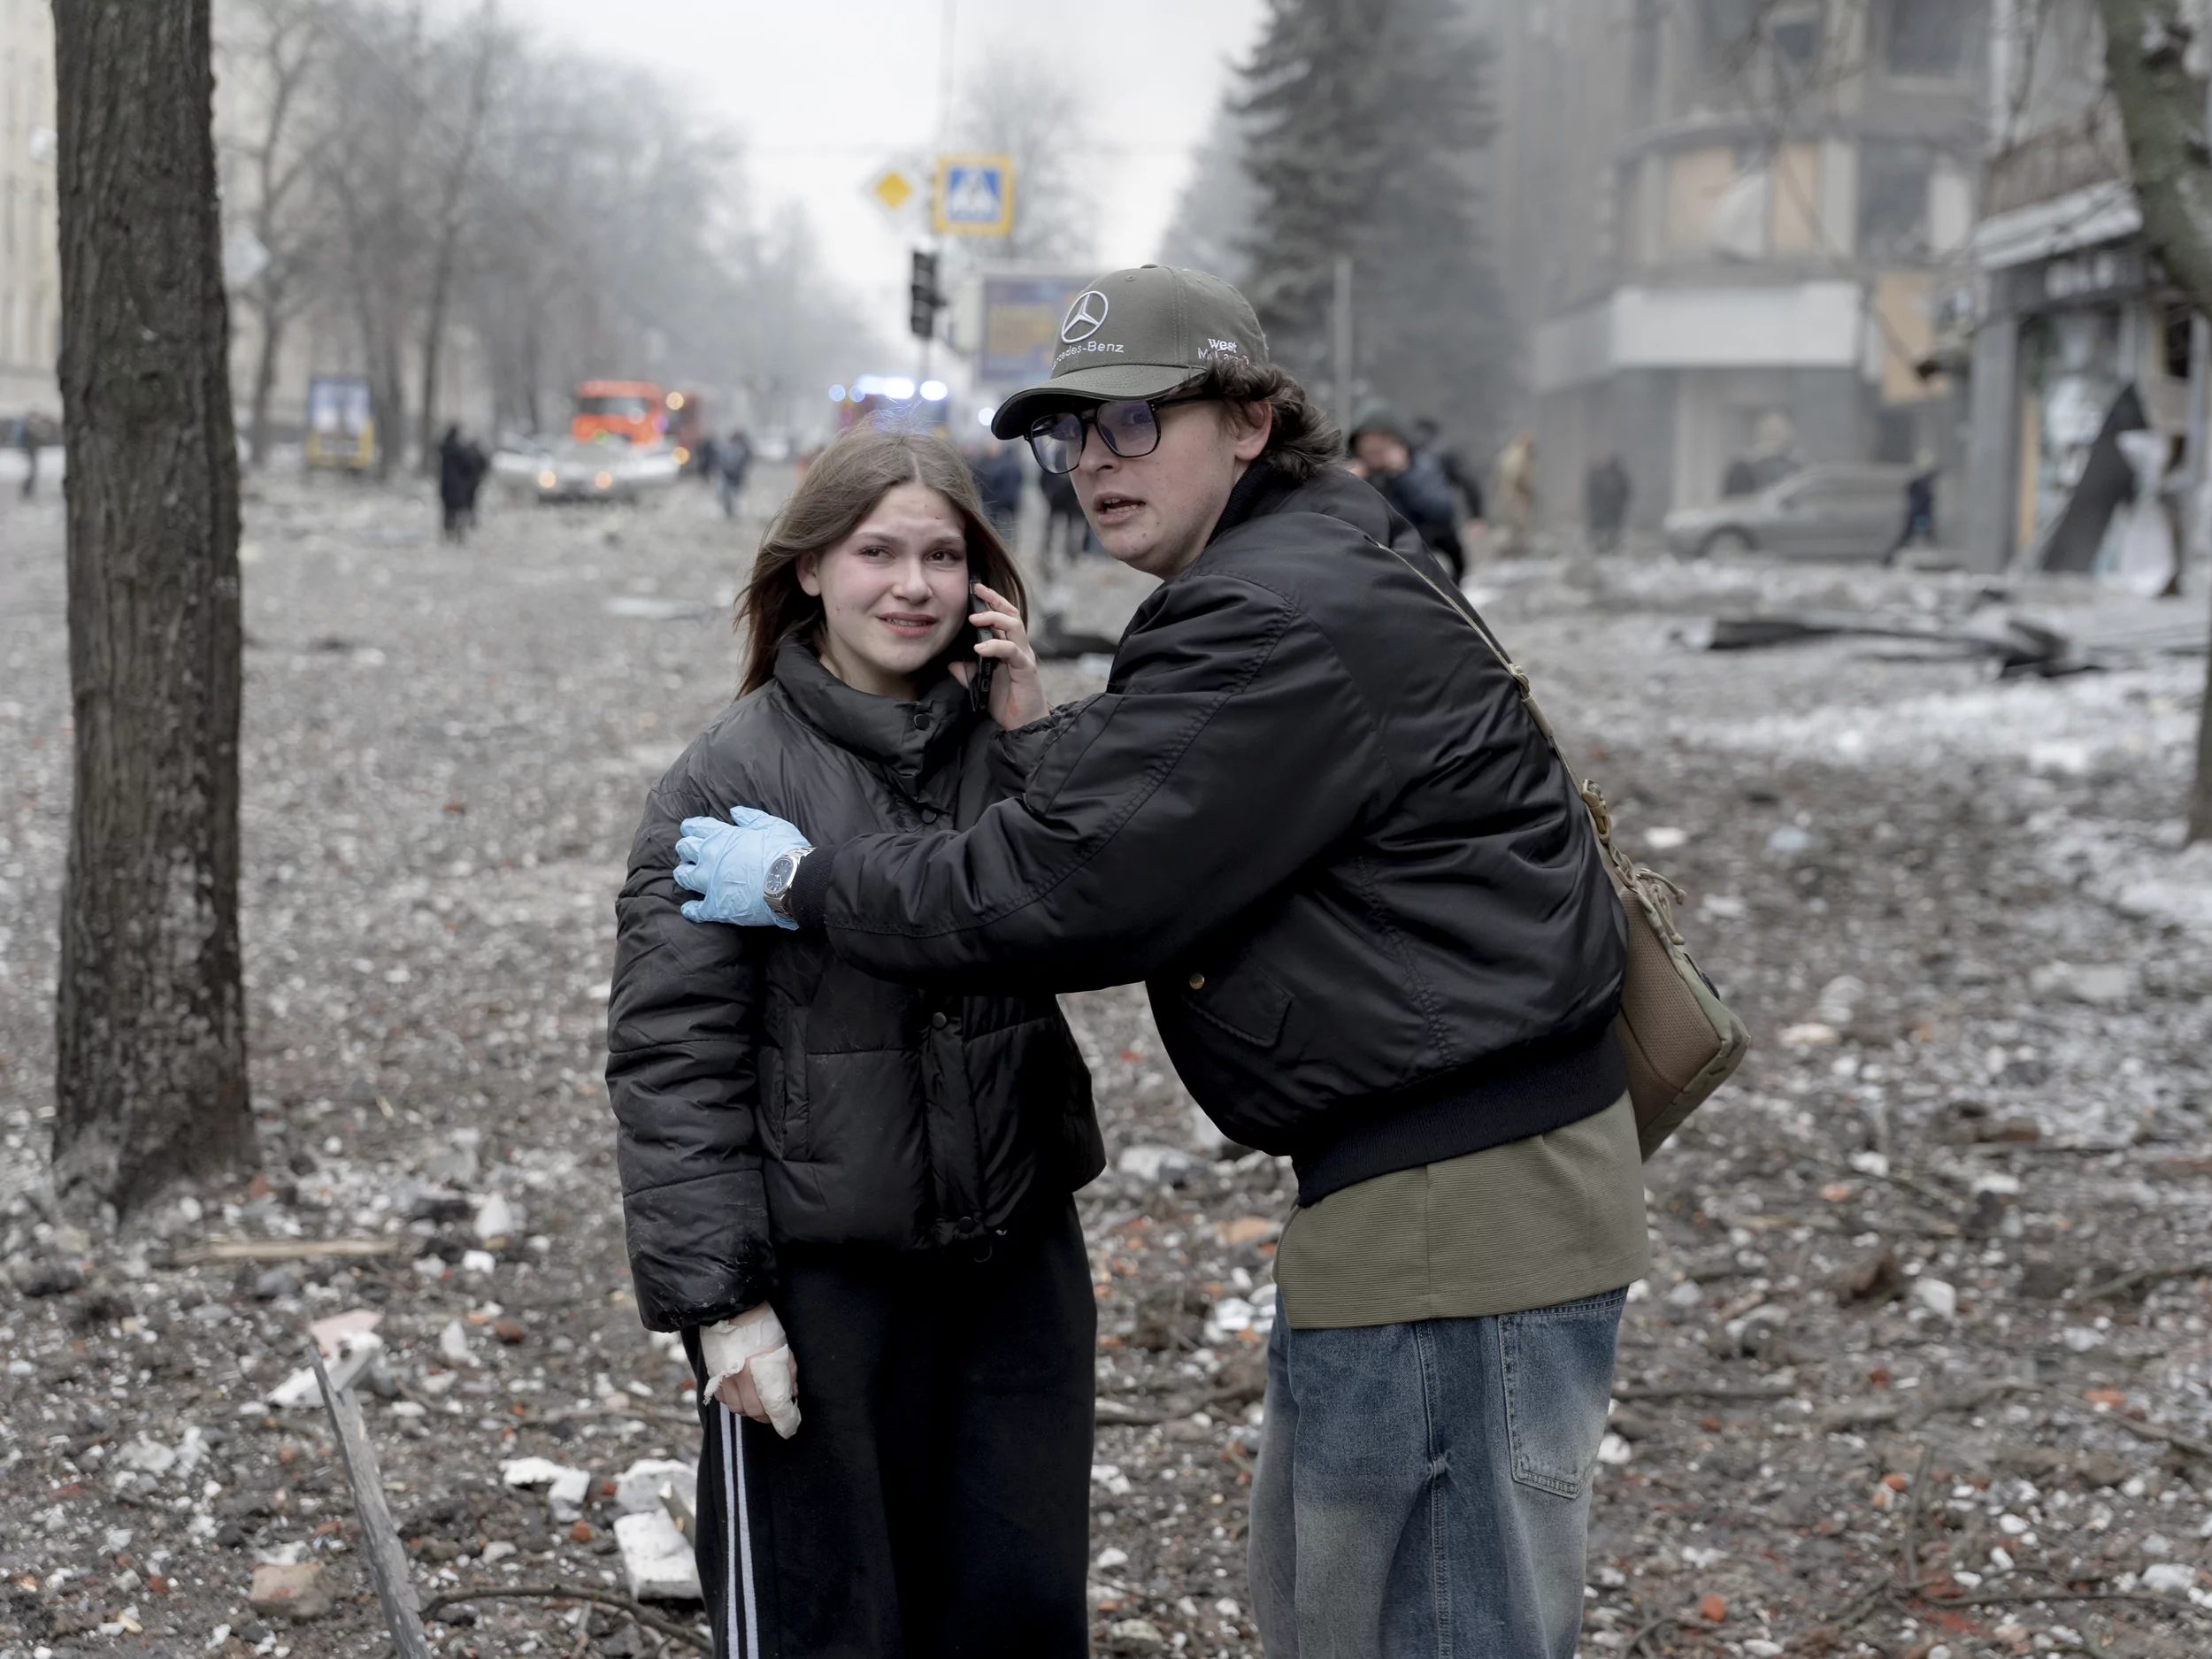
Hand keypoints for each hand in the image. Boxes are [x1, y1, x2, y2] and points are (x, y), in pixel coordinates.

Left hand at [674, 806, 807, 927]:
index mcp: (722, 837)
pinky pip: (696, 910)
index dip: (691, 827)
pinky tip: (688, 909)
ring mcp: (710, 883)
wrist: (791, 882)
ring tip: (685, 874)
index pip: (697, 827)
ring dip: (683, 873)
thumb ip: (751, 818)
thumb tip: (735, 811)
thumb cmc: (784, 851)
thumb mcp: (772, 825)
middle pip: (685, 849)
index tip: (689, 829)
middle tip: (687, 851)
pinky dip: (691, 909)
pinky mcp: (715, 907)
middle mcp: (709, 858)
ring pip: (684, 876)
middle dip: (685, 849)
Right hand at [699, 1303, 800, 1438]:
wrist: (730, 1307)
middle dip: (767, 1416)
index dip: (785, 1420)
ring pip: (738, 1409)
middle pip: (755, 1411)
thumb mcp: (782, 1345)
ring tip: (759, 1402)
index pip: (775, 1406)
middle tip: (775, 1412)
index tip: (790, 1427)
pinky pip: (724, 1399)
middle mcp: (742, 1376)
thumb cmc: (762, 1322)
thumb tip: (790, 1393)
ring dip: (750, 1410)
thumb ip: (788, 1372)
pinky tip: (742, 1392)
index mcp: (763, 1368)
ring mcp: (725, 1377)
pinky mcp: (713, 1374)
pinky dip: (734, 1401)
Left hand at [947, 581, 1047, 729]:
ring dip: (994, 619)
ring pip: (1014, 626)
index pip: (1003, 616)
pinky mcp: (1026, 669)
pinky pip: (1012, 651)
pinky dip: (996, 646)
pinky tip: (980, 649)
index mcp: (1010, 648)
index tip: (976, 588)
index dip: (992, 600)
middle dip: (994, 600)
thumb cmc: (1007, 702)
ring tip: (974, 619)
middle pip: (1011, 614)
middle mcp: (1020, 648)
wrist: (1023, 726)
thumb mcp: (981, 684)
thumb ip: (967, 672)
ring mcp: (1025, 657)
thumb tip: (951, 663)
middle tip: (977, 591)